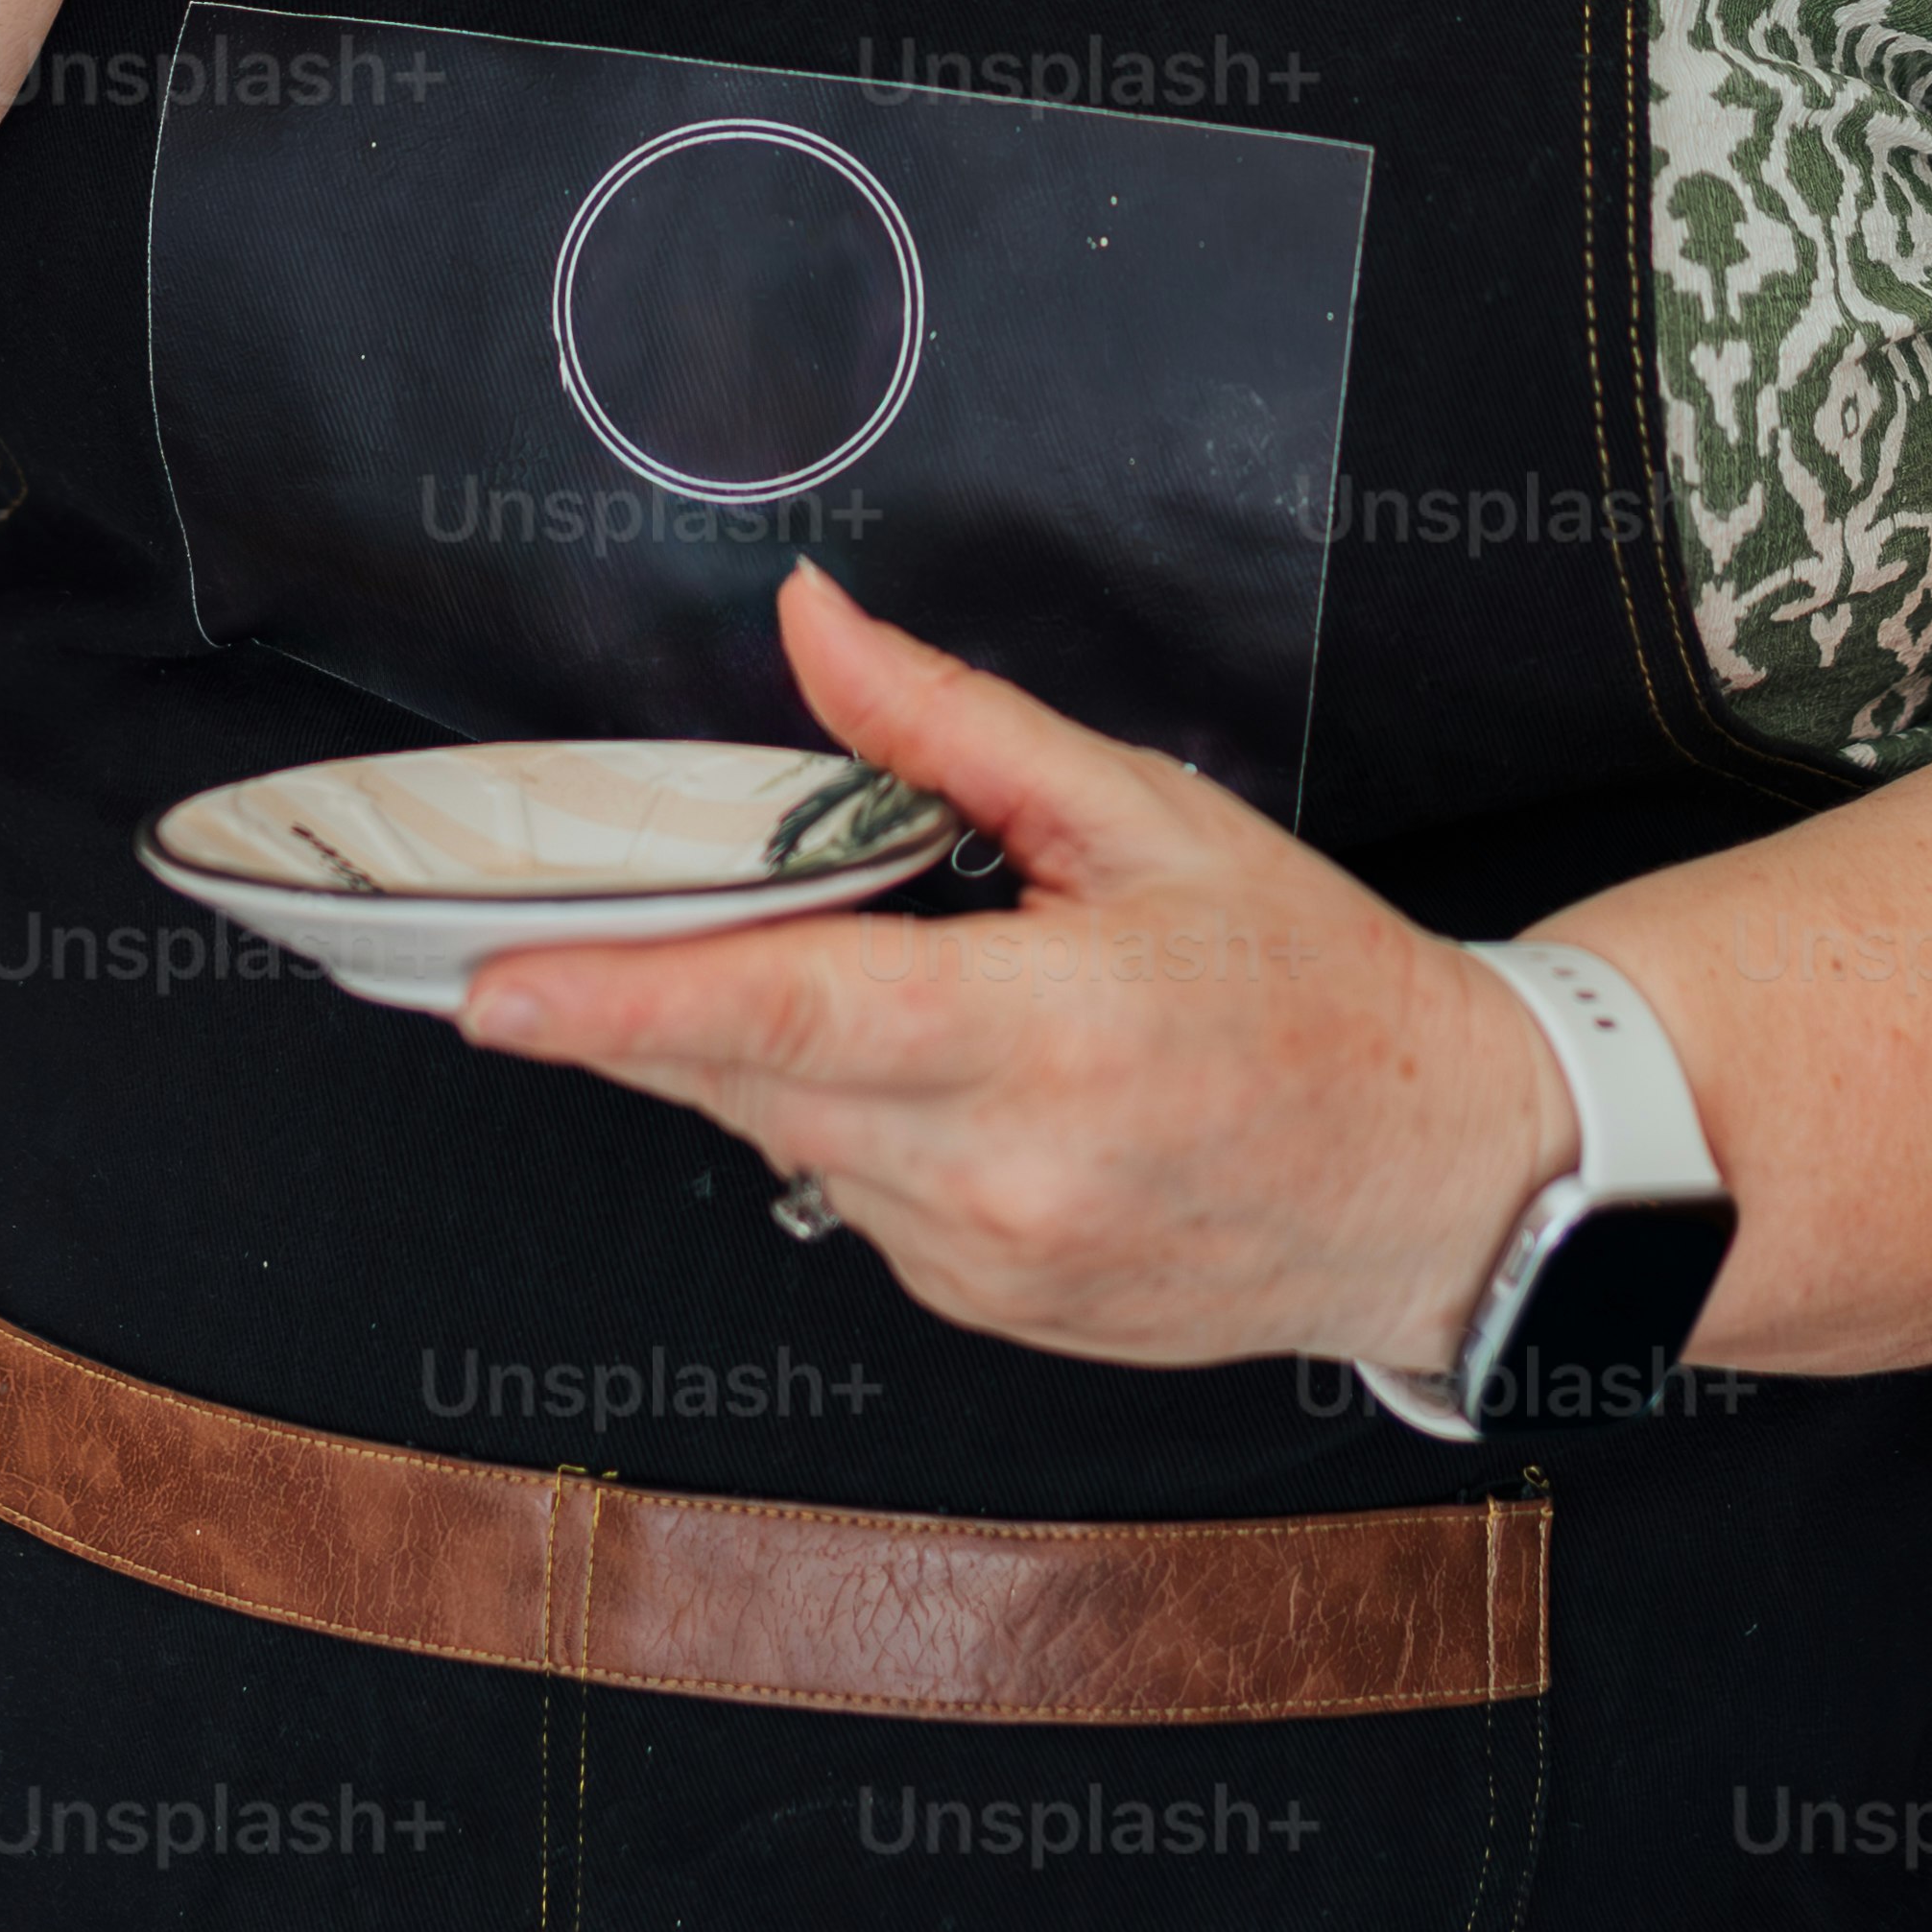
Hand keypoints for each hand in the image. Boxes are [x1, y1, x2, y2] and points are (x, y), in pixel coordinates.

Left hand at [453, 568, 1569, 1389]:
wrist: (1440, 1179)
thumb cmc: (1313, 988)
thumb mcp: (1147, 817)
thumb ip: (949, 728)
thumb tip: (810, 625)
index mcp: (1048, 1033)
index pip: (790, 1015)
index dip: (623, 1004)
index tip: (491, 992)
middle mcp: (1003, 1172)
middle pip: (745, 1077)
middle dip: (662, 993)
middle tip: (607, 913)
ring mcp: (987, 1259)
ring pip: (784, 1140)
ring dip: (766, 1050)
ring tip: (870, 971)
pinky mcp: (983, 1307)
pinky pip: (848, 1195)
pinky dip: (847, 1119)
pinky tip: (940, 1069)